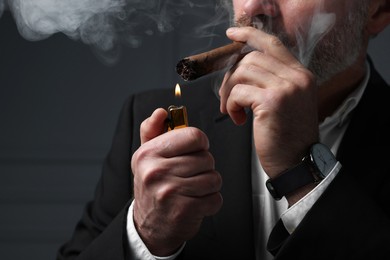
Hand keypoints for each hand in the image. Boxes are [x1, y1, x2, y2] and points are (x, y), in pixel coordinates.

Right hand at [131, 108, 222, 255]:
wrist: (149, 225)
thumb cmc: (153, 186)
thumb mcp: (146, 157)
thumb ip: (153, 130)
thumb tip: (160, 112)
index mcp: (149, 153)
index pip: (194, 136)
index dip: (200, 143)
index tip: (194, 151)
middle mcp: (156, 171)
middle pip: (206, 158)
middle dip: (204, 167)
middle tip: (190, 175)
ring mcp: (170, 192)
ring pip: (214, 178)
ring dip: (209, 185)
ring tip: (193, 189)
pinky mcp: (184, 211)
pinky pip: (215, 199)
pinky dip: (211, 202)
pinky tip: (196, 202)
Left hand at [219, 26, 318, 178]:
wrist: (298, 164)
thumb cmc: (288, 138)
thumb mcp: (287, 103)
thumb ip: (272, 82)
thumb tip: (242, 69)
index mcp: (301, 75)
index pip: (272, 44)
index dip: (249, 35)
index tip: (231, 35)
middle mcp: (296, 77)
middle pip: (251, 58)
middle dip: (231, 75)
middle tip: (227, 97)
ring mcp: (286, 87)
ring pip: (242, 72)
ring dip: (229, 92)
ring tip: (232, 110)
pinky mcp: (271, 101)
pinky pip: (238, 93)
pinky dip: (231, 105)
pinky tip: (238, 120)